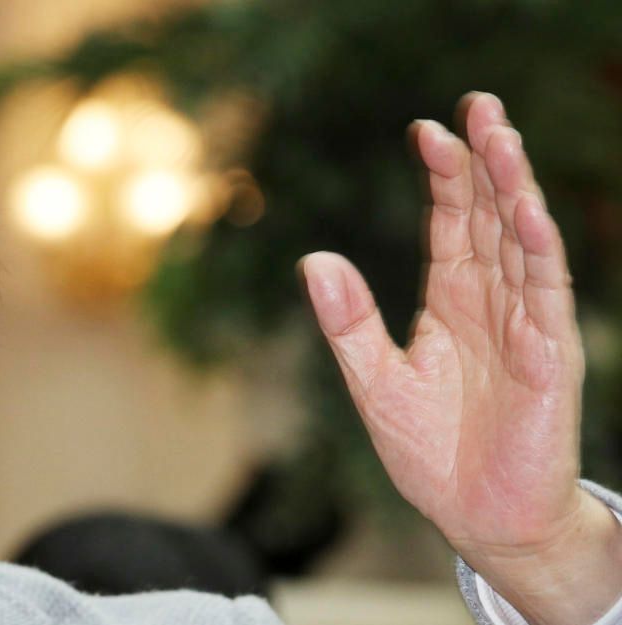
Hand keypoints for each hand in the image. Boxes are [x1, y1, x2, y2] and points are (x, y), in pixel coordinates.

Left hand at [301, 92, 621, 624]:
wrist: (479, 520)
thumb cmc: (431, 454)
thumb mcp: (374, 381)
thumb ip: (349, 322)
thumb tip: (314, 259)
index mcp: (450, 304)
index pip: (452, 225)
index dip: (444, 177)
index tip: (425, 130)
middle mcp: (491, 304)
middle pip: (492, 218)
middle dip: (485, 161)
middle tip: (478, 104)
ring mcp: (525, 327)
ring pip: (522, 243)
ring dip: (514, 190)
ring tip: (502, 137)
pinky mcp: (548, 358)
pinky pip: (546, 295)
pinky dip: (538, 252)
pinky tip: (528, 212)